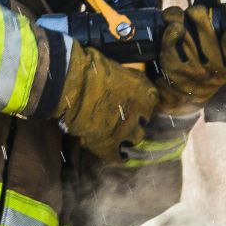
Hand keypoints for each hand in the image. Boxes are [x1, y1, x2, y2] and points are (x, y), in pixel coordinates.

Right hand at [55, 47, 158, 161]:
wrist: (73, 85)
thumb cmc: (90, 68)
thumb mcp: (116, 68)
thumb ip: (125, 78)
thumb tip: (122, 81)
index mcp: (144, 90)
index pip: (152, 100)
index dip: (143, 102)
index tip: (136, 102)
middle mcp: (140, 113)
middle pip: (144, 121)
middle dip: (137, 120)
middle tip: (125, 118)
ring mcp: (126, 131)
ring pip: (135, 139)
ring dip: (128, 137)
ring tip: (120, 136)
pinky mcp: (109, 145)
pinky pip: (117, 157)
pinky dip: (117, 157)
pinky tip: (117, 157)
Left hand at [156, 0, 225, 113]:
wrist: (184, 96)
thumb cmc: (204, 61)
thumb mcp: (217, 45)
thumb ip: (214, 16)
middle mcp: (215, 70)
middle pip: (207, 34)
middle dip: (198, 15)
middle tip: (194, 12)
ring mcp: (194, 73)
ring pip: (186, 37)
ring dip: (179, 19)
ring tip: (176, 15)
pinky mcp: (174, 73)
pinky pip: (170, 48)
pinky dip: (169, 33)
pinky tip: (171, 26)